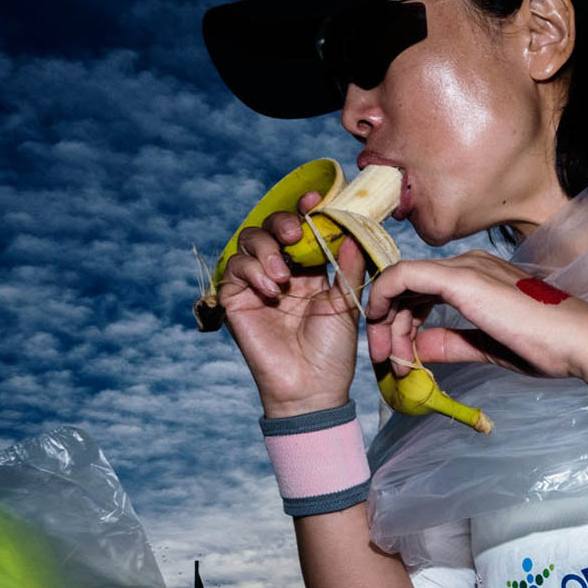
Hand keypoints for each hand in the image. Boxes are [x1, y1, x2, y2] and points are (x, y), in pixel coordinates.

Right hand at [217, 191, 368, 416]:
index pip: (303, 231)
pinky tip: (269, 289)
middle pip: (271, 228)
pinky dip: (251, 271)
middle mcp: (283, 273)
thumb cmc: (332, 351)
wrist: (311, 387)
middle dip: (281, 223)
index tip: (315, 200)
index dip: (306, 211)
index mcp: (311, 271)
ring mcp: (257, 284)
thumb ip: (349, 267)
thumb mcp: (347, 304)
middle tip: (294, 235)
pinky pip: (234, 268)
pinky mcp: (236, 299)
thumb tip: (353, 231)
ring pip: (249, 242)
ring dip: (265, 250)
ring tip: (282, 278)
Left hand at [364, 251, 587, 380]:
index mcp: (478, 277)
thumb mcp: (488, 347)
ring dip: (385, 319)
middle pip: (408, 285)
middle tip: (385, 359)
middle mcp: (469, 265)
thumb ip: (453, 343)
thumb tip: (421, 348)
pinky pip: (404, 276)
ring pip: (402, 281)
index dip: (401, 320)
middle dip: (387, 322)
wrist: (579, 341)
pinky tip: (378, 322)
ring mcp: (465, 268)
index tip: (398, 353)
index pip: (424, 290)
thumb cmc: (548, 346)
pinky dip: (383, 297)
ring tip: (388, 357)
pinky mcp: (461, 279)